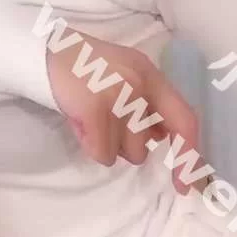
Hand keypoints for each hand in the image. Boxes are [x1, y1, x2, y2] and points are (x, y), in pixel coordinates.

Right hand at [45, 28, 204, 194]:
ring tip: (90, 117)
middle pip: (145, 146)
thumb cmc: (88, 70)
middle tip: (104, 125)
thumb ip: (148, 105)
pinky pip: (102, 153)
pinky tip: (80, 121)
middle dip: (125, 146)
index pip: (185, 120)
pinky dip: (90, 145)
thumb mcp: (127, 77)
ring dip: (106, 143)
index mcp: (152, 76)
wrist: (48, 53)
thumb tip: (163, 137)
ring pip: (124, 153)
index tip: (184, 184)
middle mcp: (141, 84)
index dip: (189, 154)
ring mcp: (120, 95)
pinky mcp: (96, 107)